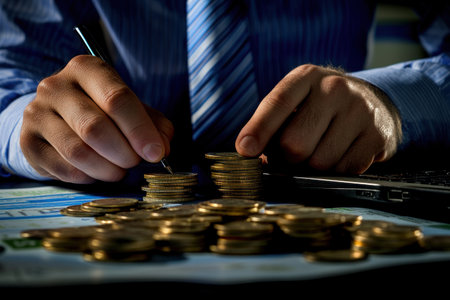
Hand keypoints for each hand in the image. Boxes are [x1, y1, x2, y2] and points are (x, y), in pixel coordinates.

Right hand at [20, 55, 173, 183]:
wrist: (56, 117)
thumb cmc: (100, 110)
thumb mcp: (129, 108)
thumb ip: (151, 124)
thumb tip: (162, 146)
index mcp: (87, 69)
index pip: (117, 99)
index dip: (140, 130)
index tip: (156, 153)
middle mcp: (56, 86)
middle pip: (95, 128)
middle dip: (124, 153)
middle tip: (135, 162)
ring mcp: (37, 114)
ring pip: (78, 151)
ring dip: (108, 169)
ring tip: (119, 170)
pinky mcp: (28, 142)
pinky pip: (65, 168)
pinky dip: (90, 177)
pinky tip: (98, 172)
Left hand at [236, 64, 401, 173]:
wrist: (375, 101)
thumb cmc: (322, 107)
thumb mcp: (297, 102)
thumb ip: (272, 124)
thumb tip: (250, 153)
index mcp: (306, 77)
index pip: (277, 103)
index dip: (258, 130)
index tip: (245, 149)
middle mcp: (334, 88)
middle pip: (295, 144)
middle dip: (288, 158)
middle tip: (293, 154)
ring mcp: (359, 110)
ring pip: (319, 163)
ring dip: (313, 167)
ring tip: (320, 150)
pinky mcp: (377, 134)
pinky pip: (345, 170)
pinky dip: (337, 172)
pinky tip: (341, 154)